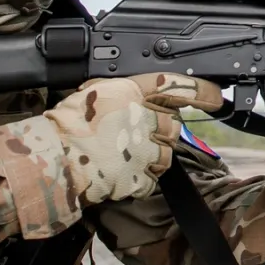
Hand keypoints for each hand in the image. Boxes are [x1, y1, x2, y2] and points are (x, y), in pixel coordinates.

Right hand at [42, 73, 224, 204]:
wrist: (47, 161)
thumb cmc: (64, 127)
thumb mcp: (95, 94)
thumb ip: (126, 95)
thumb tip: (146, 97)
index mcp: (130, 92)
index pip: (176, 86)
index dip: (202, 91)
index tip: (217, 98)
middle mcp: (140, 118)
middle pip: (173, 126)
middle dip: (161, 132)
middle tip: (137, 136)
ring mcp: (140, 149)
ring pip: (167, 154)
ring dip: (153, 156)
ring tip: (124, 155)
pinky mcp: (137, 177)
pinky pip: (152, 179)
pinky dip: (140, 178)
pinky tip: (120, 172)